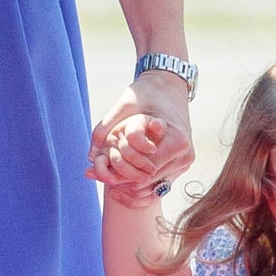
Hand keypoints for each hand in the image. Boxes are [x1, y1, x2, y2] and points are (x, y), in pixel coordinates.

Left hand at [87, 71, 193, 198]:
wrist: (169, 87)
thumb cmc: (147, 93)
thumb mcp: (125, 105)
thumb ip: (106, 127)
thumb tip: (90, 157)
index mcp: (177, 141)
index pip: (148, 168)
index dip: (125, 172)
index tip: (106, 171)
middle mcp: (185, 156)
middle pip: (151, 181)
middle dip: (126, 182)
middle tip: (104, 180)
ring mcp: (185, 163)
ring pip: (155, 188)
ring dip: (132, 188)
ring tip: (111, 185)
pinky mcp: (181, 167)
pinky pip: (160, 186)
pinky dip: (142, 188)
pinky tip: (124, 186)